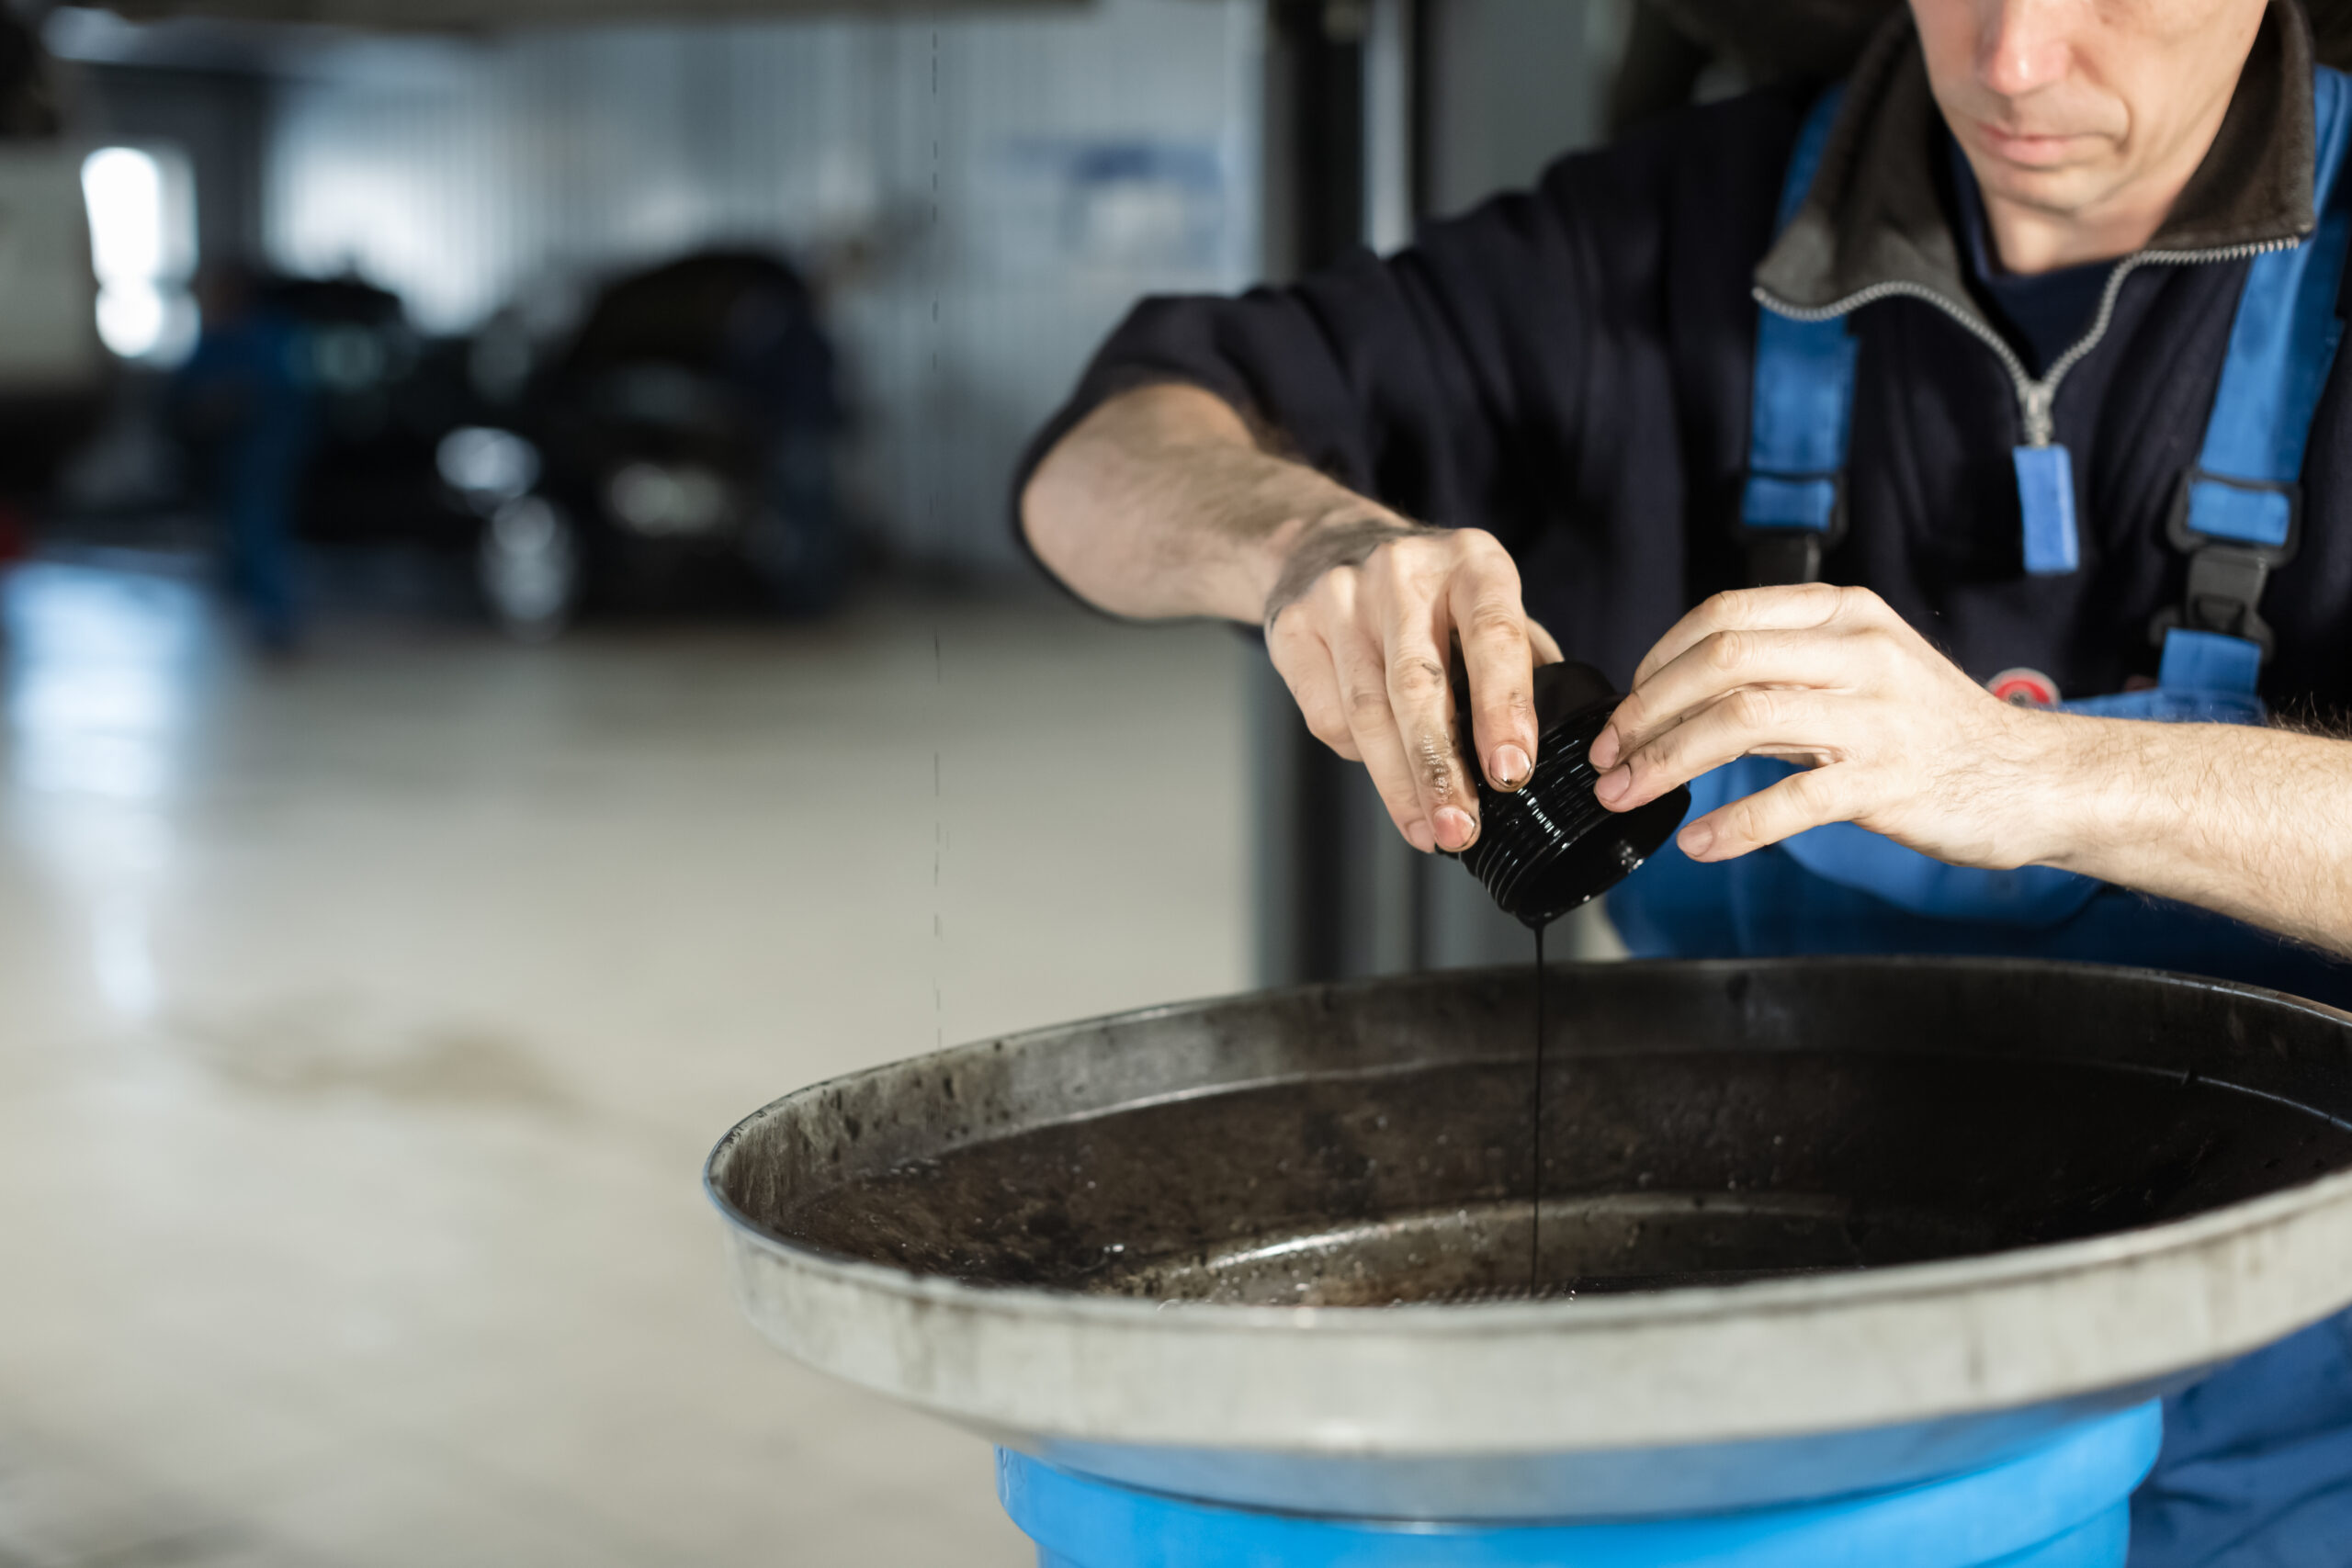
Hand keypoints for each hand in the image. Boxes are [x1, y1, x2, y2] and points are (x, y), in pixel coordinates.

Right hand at [1266, 520, 1561, 853]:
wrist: (1326, 546)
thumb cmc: (1429, 595)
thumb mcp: (1486, 605)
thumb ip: (1522, 664)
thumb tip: (1556, 750)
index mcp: (1471, 561)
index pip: (1492, 635)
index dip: (1503, 708)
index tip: (1511, 771)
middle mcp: (1402, 571)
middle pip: (1418, 684)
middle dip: (1441, 767)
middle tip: (1462, 827)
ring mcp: (1341, 596)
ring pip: (1368, 712)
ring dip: (1401, 784)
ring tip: (1430, 830)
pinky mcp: (1294, 628)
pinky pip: (1328, 718)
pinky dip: (1362, 760)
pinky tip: (1390, 780)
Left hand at [1585, 584, 2065, 867]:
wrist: (2035, 779)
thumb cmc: (1933, 730)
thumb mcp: (1859, 672)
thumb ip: (1781, 672)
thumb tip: (1680, 693)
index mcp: (1844, 614)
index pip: (1724, 615)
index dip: (1659, 660)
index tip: (1627, 706)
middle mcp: (1859, 652)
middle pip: (1720, 660)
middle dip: (1646, 711)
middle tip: (1608, 754)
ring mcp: (1877, 715)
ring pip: (1741, 720)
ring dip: (1667, 761)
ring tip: (1628, 794)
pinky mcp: (1890, 781)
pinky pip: (1792, 800)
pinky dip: (1734, 825)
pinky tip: (1700, 844)